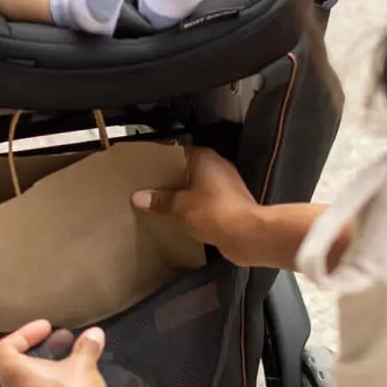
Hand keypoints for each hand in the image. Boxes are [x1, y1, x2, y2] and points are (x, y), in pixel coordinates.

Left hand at [0, 320, 114, 386]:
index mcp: (13, 377)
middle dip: (41, 352)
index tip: (45, 329)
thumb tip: (93, 335)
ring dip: (46, 373)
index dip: (24, 334)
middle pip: (16, 367)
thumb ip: (86, 347)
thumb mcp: (84, 366)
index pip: (4, 347)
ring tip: (69, 365)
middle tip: (62, 343)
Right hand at [131, 146, 259, 262]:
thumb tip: (139, 197)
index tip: (144, 169)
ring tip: (160, 203)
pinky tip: (179, 217)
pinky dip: (193, 207)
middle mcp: (217, 166)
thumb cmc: (214, 212)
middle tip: (148, 187)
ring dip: (182, 195)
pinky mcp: (229, 203)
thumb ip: (159, 200)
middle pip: (186, 169)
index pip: (177, 151)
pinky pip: (205, 201)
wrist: (247, 234)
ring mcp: (225, 185)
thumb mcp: (179, 207)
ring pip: (196, 186)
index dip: (160, 160)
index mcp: (204, 158)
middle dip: (169, 179)